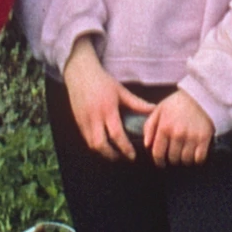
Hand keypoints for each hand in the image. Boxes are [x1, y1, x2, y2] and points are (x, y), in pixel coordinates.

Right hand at [61, 43, 132, 159]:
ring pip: (91, 144)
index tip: (132, 155)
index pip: (116, 134)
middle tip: (122, 157)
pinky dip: (95, 145)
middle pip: (100, 144)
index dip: (125, 148)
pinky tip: (104, 144)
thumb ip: (137, 103)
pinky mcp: (78, 120)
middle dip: (112, 155)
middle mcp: (94, 116)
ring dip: (103, 152)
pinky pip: (86, 138)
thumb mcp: (121, 91)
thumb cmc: (102, 81)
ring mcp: (84, 119)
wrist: (80, 73)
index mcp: (108, 109)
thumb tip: (154, 110)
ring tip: (113, 153)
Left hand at [137, 89, 216, 165]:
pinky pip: (199, 158)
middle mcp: (177, 134)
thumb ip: (149, 127)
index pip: (158, 153)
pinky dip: (196, 159)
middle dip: (172, 159)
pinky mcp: (204, 138)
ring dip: (184, 160)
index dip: (158, 161)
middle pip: (172, 158)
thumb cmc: (177, 103)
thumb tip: (146, 145)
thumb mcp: (159, 110)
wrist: (201, 96)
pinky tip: (195, 154)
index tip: (161, 163)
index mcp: (164, 127)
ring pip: (185, 160)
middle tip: (174, 155)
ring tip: (184, 154)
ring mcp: (191, 137)